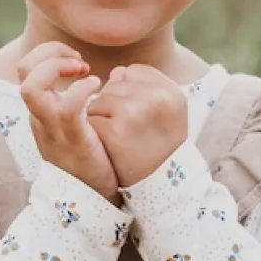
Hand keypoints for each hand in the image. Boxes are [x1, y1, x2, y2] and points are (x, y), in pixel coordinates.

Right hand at [17, 43, 119, 203]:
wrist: (92, 200)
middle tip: (79, 61)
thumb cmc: (92, 159)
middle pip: (25, 70)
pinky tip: (97, 88)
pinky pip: (66, 109)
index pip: (28, 68)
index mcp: (42, 111)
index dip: (51, 53)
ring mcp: (53, 130)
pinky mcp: (73, 141)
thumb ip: (87, 104)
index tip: (78, 60)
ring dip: (58, 68)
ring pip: (33, 86)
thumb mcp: (81, 127)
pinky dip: (81, 91)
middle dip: (51, 53)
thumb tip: (114, 75)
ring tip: (86, 71)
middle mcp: (41, 117)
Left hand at [85, 65, 188, 188]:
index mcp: (171, 92)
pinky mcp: (115, 131)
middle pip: (113, 85)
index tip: (142, 115)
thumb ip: (144, 85)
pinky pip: (90, 119)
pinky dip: (93, 133)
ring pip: (98, 100)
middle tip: (131, 130)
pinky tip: (108, 147)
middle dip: (114, 105)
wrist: (158, 188)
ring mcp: (134, 113)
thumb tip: (114, 74)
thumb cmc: (159, 146)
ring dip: (101, 118)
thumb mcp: (166, 112)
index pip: (132, 72)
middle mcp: (156, 98)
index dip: (130, 93)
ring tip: (120, 139)